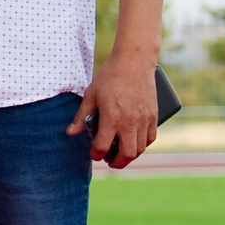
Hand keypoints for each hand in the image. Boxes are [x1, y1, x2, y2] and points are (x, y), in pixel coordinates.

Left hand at [72, 51, 157, 167]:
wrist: (134, 62)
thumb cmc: (110, 77)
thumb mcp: (90, 95)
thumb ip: (80, 116)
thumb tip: (70, 133)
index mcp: (112, 118)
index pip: (103, 147)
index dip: (96, 154)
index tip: (93, 154)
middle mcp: (130, 122)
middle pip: (126, 154)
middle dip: (116, 162)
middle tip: (109, 162)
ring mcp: (144, 120)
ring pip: (140, 149)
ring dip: (130, 155)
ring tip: (121, 153)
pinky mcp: (154, 115)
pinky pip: (150, 138)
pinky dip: (142, 144)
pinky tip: (133, 142)